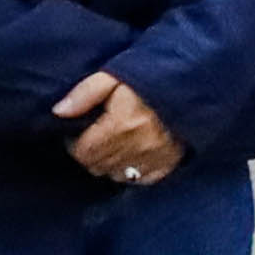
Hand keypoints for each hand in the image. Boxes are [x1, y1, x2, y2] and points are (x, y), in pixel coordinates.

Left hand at [51, 71, 184, 186]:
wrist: (196, 85)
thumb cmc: (153, 77)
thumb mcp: (116, 75)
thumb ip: (85, 93)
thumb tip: (58, 112)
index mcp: (121, 124)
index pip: (83, 151)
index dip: (74, 144)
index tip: (79, 132)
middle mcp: (138, 146)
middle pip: (97, 166)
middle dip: (90, 153)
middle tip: (95, 137)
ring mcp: (155, 158)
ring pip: (116, 175)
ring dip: (108, 164)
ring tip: (114, 145)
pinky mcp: (169, 164)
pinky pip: (140, 180)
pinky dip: (131, 172)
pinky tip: (133, 155)